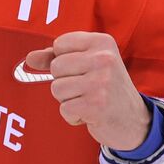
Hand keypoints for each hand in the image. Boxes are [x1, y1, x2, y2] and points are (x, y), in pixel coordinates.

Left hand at [23, 31, 151, 152]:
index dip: (63, 60)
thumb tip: (30, 58)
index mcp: (102, 42)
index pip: (60, 44)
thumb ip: (56, 58)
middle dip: (64, 82)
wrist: (134, 120)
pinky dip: (73, 115)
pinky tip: (90, 113)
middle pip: (55, 67)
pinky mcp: (96, 106)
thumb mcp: (87, 64)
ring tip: (88, 100)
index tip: (82, 69)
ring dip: (68, 100)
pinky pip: (64, 109)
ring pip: (56, 88)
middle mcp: (104, 59)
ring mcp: (101, 82)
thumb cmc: (106, 89)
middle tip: (86, 88)